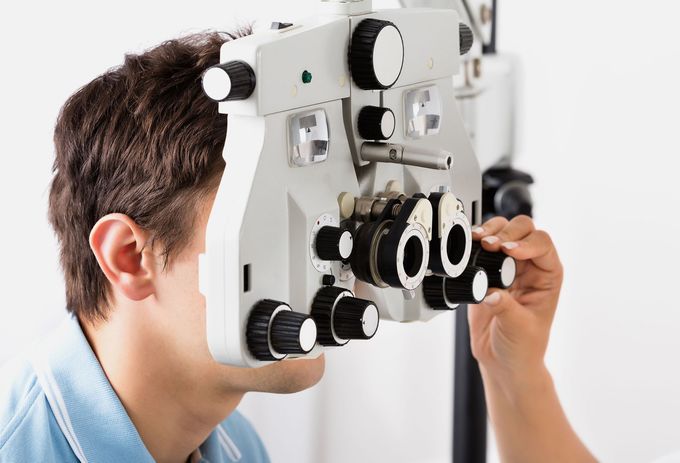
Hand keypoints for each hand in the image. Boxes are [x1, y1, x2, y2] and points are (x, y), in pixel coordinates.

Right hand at [468, 215, 563, 384]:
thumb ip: (505, 308)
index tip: (508, 250)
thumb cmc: (522, 347)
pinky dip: (474, 242)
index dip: (526, 243)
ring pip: (502, 232)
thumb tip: (489, 290)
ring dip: (489, 231)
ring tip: (478, 240)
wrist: (502, 361)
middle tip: (490, 245)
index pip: (542, 245)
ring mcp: (507, 267)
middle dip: (506, 232)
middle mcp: (530, 267)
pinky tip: (468, 245)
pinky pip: (481, 247)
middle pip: (523, 230)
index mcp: (548, 277)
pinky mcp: (486, 271)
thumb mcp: (519, 328)